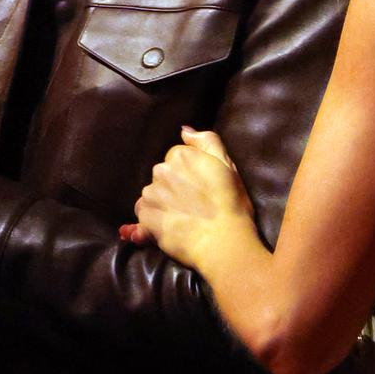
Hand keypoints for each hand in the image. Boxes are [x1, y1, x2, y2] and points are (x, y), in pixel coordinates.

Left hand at [133, 128, 253, 266]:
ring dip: (162, 204)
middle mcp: (162, 170)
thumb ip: (207, 141)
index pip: (177, 157)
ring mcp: (152, 194)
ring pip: (151, 195)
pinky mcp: (146, 217)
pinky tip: (169, 228)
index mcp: (183, 155)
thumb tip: (184, 130)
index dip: (189, 174)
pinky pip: (143, 215)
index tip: (200, 188)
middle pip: (162, 175)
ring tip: (182, 219)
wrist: (223, 242)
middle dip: (173, 187)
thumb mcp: (228, 165)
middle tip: (193, 205)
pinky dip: (151, 221)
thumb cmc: (231, 205)